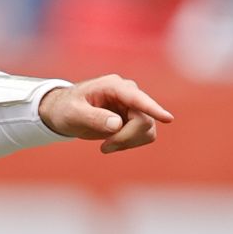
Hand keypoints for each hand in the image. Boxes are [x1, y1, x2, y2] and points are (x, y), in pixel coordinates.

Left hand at [37, 74, 173, 153]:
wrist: (64, 112)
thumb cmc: (66, 109)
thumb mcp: (73, 113)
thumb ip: (93, 117)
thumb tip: (117, 124)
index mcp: (113, 86)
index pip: (137, 99)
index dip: (152, 109)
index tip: (168, 118)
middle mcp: (128, 93)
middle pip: (144, 120)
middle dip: (126, 138)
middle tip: (104, 147)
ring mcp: (134, 105)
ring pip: (148, 130)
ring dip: (128, 142)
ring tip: (105, 146)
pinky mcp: (135, 117)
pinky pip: (144, 136)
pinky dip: (129, 144)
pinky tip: (111, 143)